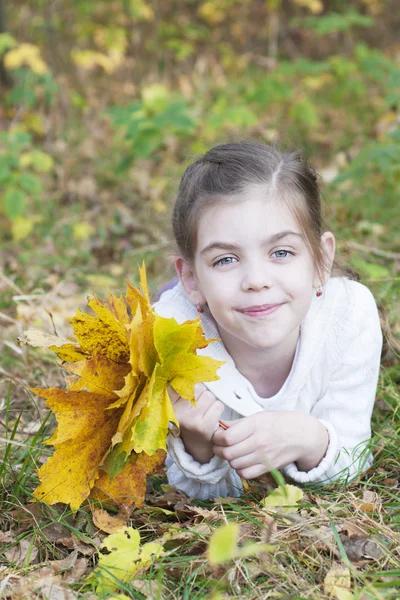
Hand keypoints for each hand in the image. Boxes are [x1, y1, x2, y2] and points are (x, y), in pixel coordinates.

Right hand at [169, 384, 224, 463]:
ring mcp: (190, 419)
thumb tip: (194, 368)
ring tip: (205, 415)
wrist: (197, 449)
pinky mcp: (204, 425)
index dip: (183, 381)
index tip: (185, 385)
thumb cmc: (191, 422)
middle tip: (198, 409)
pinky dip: (218, 411)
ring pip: (210, 396)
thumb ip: (184, 390)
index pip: (175, 384)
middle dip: (202, 396)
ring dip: (211, 404)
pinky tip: (211, 420)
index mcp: (169, 405)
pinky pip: (218, 406)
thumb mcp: (182, 406)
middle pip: (198, 388)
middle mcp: (177, 411)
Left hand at [212, 411, 328, 478]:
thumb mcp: (259, 416)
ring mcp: (264, 456)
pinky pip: (246, 474)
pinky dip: (239, 470)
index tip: (217, 436)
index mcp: (255, 425)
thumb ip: (238, 423)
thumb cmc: (278, 422)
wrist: (302, 435)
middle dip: (219, 450)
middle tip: (219, 446)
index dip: (217, 438)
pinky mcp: (268, 467)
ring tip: (231, 453)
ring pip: (235, 464)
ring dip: (229, 460)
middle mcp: (260, 442)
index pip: (228, 437)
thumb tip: (218, 425)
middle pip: (229, 453)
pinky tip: (241, 462)